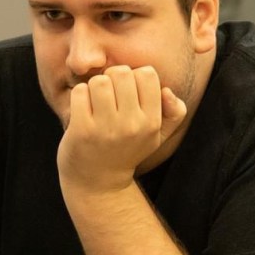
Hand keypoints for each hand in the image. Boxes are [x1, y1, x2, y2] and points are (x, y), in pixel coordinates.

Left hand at [57, 65, 186, 192]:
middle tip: (109, 95)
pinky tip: (83, 110)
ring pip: (99, 80)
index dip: (135, 76)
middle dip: (112, 78)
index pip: (147, 74)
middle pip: (122, 72)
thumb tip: (167, 90)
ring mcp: (106, 128)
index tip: (127, 92)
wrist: (97, 182)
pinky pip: (80, 92)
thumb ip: (175, 112)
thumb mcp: (157, 136)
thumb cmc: (127, 150)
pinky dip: (79, 96)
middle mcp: (132, 125)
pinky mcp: (82, 130)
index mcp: (151, 122)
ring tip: (96, 102)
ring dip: (94, 87)